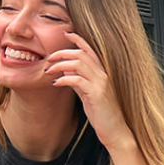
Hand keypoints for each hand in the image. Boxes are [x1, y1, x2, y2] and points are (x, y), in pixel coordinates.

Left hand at [44, 32, 133, 152]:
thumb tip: (65, 71)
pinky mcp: (97, 94)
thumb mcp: (88, 93)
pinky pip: (77, 80)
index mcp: (101, 73)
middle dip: (62, 52)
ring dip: (60, 64)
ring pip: (79, 63)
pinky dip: (64, 79)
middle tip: (48, 59)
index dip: (78, 40)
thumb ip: (78, 81)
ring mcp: (101, 83)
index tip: (66, 34)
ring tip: (49, 70)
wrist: (115, 130)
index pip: (90, 50)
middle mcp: (103, 74)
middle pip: (81, 53)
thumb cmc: (102, 113)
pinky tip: (55, 83)